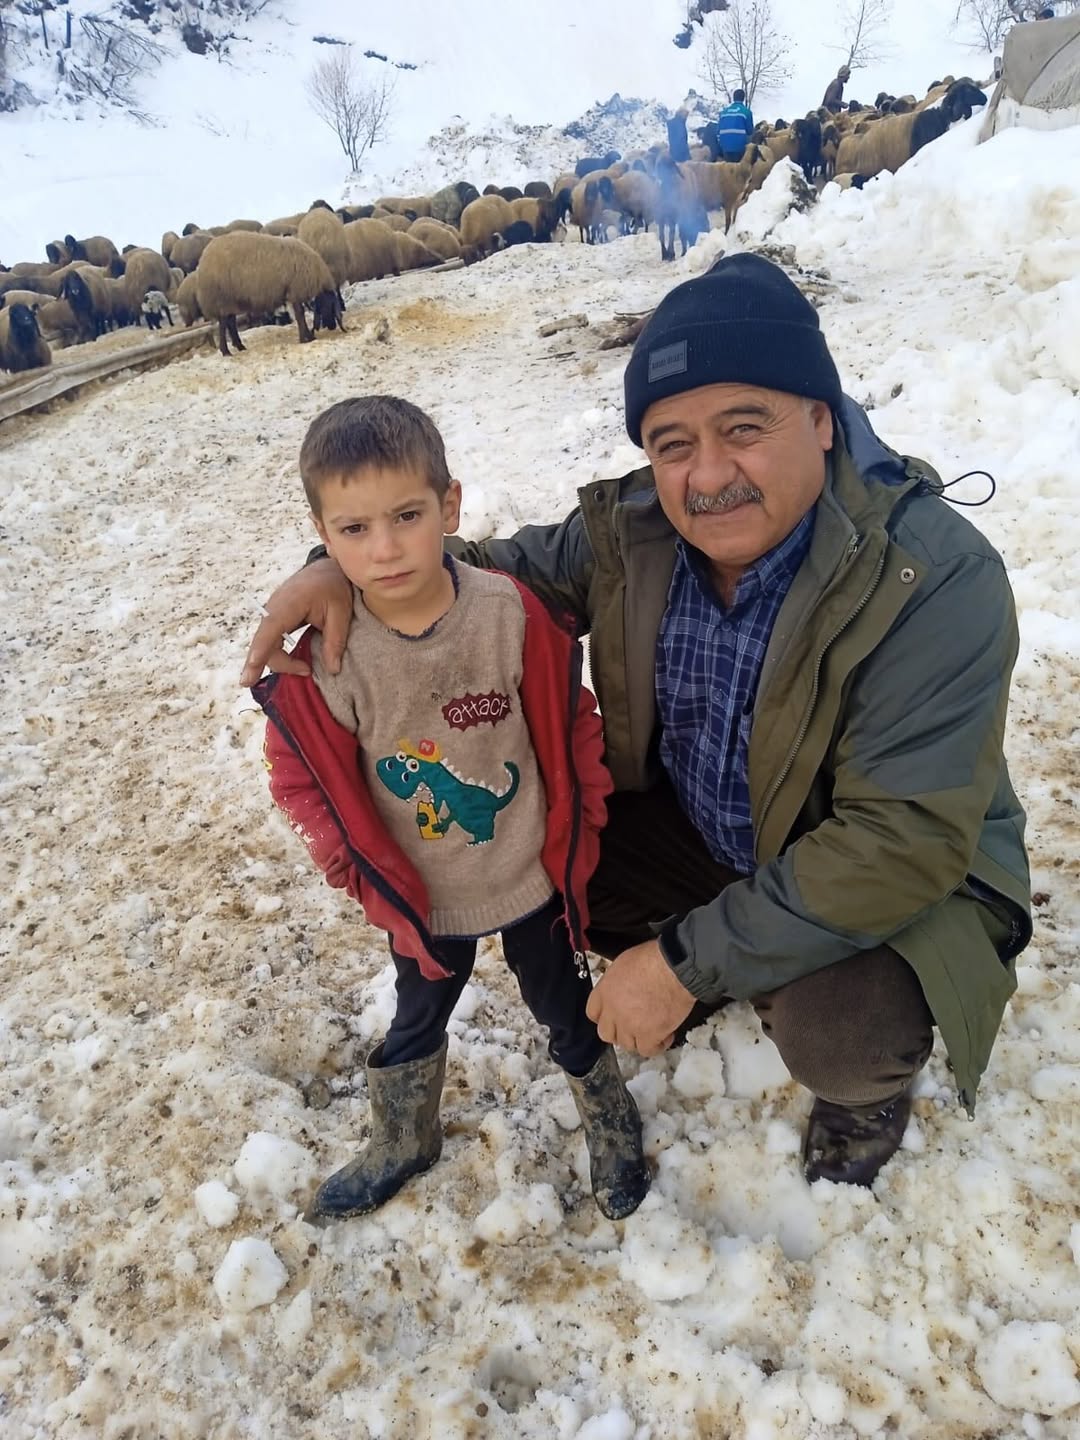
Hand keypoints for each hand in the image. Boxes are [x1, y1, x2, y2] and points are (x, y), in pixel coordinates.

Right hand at [240, 557, 352, 685]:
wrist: (327, 570)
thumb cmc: (333, 587)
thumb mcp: (341, 613)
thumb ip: (335, 641)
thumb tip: (332, 670)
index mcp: (290, 602)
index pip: (271, 628)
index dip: (260, 649)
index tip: (252, 666)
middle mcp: (274, 608)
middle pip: (264, 641)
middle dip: (269, 663)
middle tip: (293, 674)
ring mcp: (272, 613)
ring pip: (265, 643)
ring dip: (279, 660)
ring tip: (304, 670)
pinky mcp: (275, 619)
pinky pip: (270, 640)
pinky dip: (277, 654)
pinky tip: (292, 665)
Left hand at [586, 939, 694, 1056]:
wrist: (674, 968)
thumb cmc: (654, 958)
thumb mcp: (624, 963)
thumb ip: (617, 982)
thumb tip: (622, 988)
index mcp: (605, 991)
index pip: (593, 1013)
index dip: (605, 1016)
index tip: (614, 1016)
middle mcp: (613, 1011)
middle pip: (606, 1033)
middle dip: (619, 1031)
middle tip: (634, 1025)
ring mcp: (629, 1025)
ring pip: (626, 1044)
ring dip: (639, 1039)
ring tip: (652, 1030)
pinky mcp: (648, 1036)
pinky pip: (647, 1050)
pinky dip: (657, 1046)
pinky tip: (665, 1036)